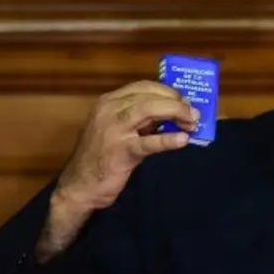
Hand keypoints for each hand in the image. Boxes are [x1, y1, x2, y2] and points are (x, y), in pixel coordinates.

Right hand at [57, 80, 198, 210]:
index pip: (143, 87)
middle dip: (175, 101)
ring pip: (148, 109)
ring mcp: (113, 130)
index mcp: (108, 102)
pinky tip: (183, 140)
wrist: (80, 186)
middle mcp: (109, 110)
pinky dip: (168, 140)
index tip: (184, 101)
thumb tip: (172, 116)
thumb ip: (140, 121)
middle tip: (193, 113)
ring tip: (192, 122)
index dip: (168, 91)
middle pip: (148, 95)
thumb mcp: (118, 131)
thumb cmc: (101, 159)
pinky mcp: (120, 152)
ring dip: (175, 112)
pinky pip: (148, 142)